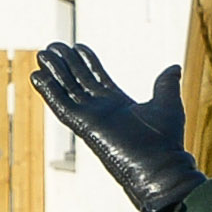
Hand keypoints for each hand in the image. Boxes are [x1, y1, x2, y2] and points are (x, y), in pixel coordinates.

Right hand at [33, 44, 203, 211]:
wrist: (160, 166)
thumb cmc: (166, 141)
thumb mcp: (168, 104)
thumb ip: (166, 84)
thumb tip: (174, 68)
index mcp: (119, 105)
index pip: (98, 79)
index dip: (87, 63)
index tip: (78, 47)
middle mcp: (102, 111)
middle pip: (79, 82)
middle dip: (66, 64)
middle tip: (53, 46)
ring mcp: (91, 118)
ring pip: (67, 90)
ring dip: (54, 73)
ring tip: (42, 53)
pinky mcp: (83, 125)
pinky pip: (61, 105)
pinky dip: (49, 91)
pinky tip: (37, 76)